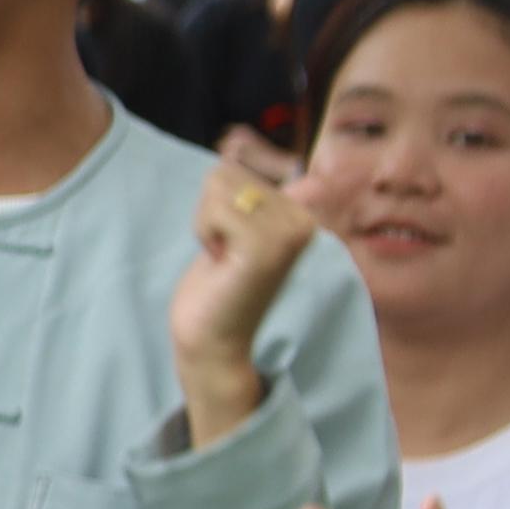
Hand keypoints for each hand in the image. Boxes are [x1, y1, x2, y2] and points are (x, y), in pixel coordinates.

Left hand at [168, 130, 319, 446]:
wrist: (213, 340)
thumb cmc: (220, 288)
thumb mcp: (239, 233)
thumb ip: (257, 199)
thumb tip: (285, 169)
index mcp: (302, 215)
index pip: (239, 168)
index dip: (217, 201)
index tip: (229, 241)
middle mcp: (305, 221)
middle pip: (227, 173)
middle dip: (210, 211)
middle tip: (225, 251)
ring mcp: (288, 233)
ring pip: (219, 185)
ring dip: (206, 221)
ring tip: (224, 256)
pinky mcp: (266, 247)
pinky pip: (216, 208)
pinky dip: (205, 232)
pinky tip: (221, 261)